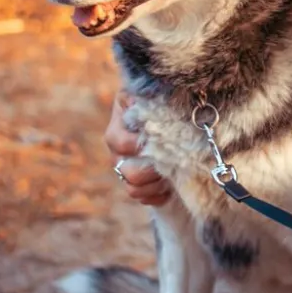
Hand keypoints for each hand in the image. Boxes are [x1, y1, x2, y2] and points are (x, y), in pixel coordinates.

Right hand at [104, 90, 172, 206]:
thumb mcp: (154, 94)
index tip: (164, 142)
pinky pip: (142, 198)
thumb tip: (148, 106)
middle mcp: (116, 151)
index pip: (122, 144)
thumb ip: (150, 98)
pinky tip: (170, 185)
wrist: (167, 114)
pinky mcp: (134, 183)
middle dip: (153, 171)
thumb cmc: (161, 100)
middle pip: (128, 172)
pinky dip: (158, 196)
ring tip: (174, 174)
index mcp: (117, 128)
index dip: (143, 147)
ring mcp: (124, 169)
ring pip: (133, 189)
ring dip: (156, 185)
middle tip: (174, 162)